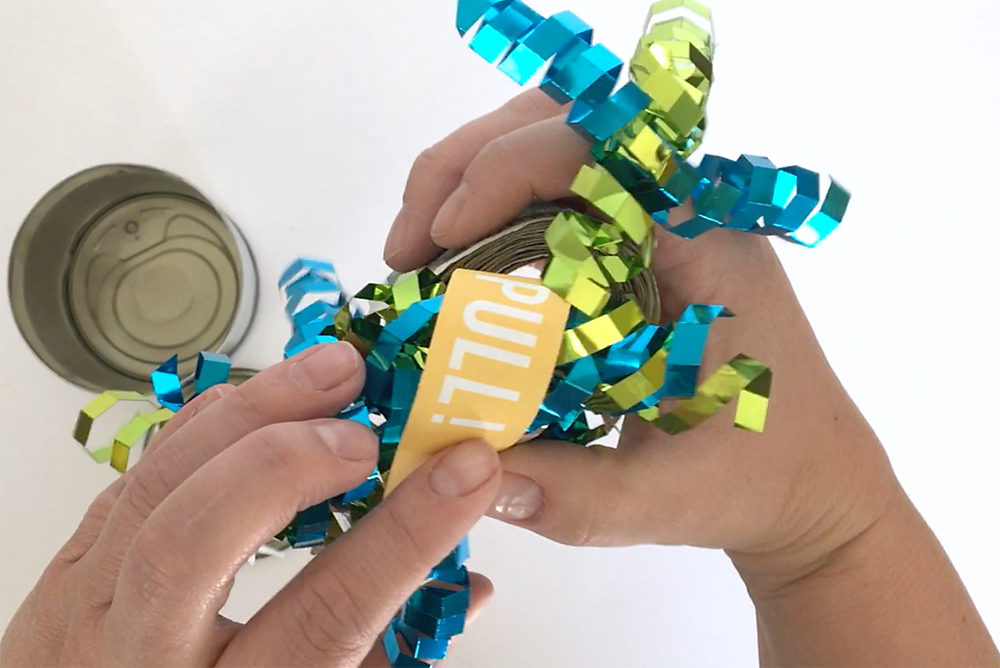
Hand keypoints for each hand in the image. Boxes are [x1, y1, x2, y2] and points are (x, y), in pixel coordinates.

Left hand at [1, 343, 500, 667]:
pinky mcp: (68, 565)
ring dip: (247, 413)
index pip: (325, 613)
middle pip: (193, 544)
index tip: (462, 471)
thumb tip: (470, 584)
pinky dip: (204, 423)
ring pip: (153, 488)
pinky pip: (134, 472)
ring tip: (328, 373)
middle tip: (363, 426)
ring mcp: (87, 605)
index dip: (402, 536)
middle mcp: (141, 655)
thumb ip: (388, 654)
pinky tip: (262, 397)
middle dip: (285, 465)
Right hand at [383, 89, 898, 587]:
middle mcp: (688, 209)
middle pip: (562, 121)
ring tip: (420, 252)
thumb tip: (468, 472)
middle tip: (407, 248)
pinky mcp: (639, 240)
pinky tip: (460, 261)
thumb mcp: (668, 499)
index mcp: (710, 244)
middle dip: (466, 167)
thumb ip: (572, 495)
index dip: (506, 173)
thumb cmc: (759, 479)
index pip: (600, 151)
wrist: (809, 480)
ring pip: (553, 142)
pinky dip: (495, 208)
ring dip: (472, 180)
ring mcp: (663, 217)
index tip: (441, 242)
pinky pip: (559, 189)